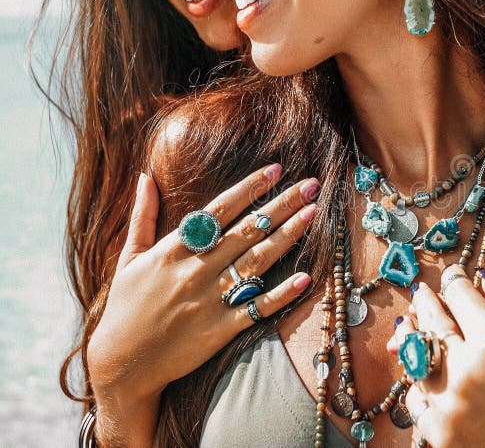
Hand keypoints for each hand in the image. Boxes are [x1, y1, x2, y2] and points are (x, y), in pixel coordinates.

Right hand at [88, 165, 318, 445]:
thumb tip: (144, 177)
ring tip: (313, 214)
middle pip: (247, 230)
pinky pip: (256, 308)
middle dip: (281, 205)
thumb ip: (142, 217)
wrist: (121, 364)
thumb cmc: (125, 308)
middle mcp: (196, 271)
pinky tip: (305, 277)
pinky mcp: (220, 330)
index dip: (250, 188)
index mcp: (174, 250)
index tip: (276, 170)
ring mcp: (210, 300)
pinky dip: (281, 294)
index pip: (220, 210)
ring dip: (288, 236)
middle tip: (311, 185)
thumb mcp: (128, 258)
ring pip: (256, 262)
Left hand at [390, 266, 484, 447]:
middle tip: (422, 293)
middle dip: (427, 303)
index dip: (456, 281)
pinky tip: (419, 371)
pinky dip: (415, 379)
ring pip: (415, 358)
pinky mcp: (440, 434)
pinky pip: (415, 398)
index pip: (460, 296)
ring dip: (412, 336)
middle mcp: (464, 371)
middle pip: (431, 322)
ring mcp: (448, 405)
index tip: (454, 275)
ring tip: (410, 324)